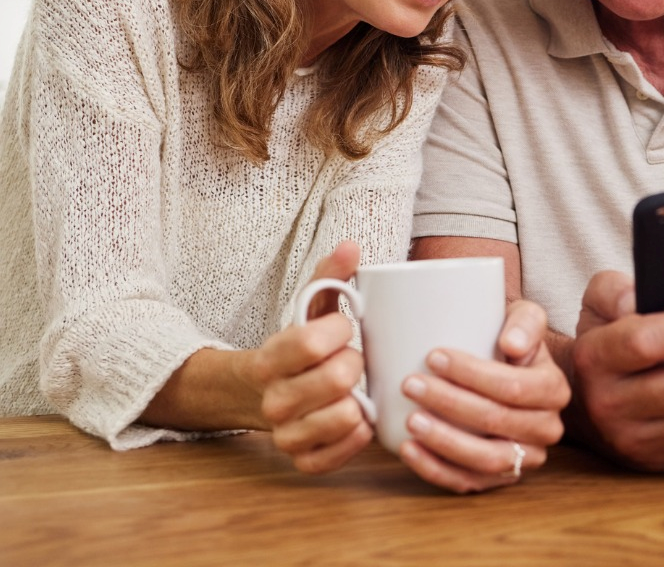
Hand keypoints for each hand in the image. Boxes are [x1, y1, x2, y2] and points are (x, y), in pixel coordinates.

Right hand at [252, 242, 373, 472]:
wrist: (262, 392)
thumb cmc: (299, 344)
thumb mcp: (310, 307)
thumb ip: (329, 275)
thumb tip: (352, 245)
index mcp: (270, 359)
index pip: (312, 342)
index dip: (339, 330)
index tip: (344, 326)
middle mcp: (274, 400)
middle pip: (337, 377)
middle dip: (355, 362)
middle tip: (352, 358)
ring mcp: (286, 434)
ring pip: (344, 417)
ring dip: (360, 399)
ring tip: (354, 388)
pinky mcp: (302, 460)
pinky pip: (339, 455)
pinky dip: (356, 436)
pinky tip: (357, 416)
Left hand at [396, 300, 570, 492]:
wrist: (508, 367)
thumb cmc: (510, 339)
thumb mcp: (524, 318)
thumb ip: (527, 321)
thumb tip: (511, 344)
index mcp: (553, 389)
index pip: (512, 387)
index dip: (472, 374)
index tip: (433, 357)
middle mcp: (546, 428)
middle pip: (495, 421)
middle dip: (449, 403)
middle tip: (411, 384)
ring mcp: (524, 458)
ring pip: (484, 459)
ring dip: (443, 441)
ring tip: (411, 420)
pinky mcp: (500, 479)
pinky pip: (469, 482)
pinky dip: (436, 470)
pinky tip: (409, 449)